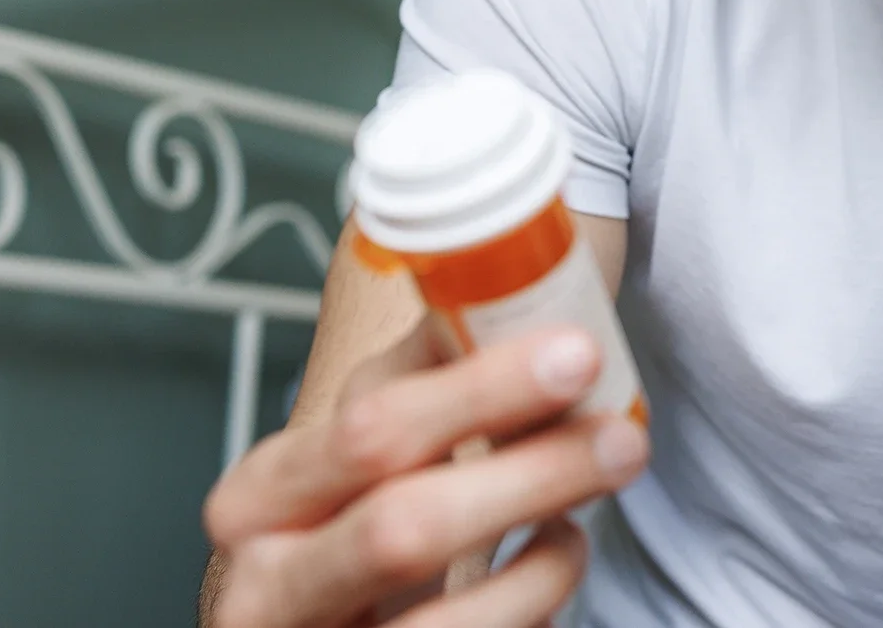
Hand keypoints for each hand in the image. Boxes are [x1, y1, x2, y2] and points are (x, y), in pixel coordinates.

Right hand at [202, 324, 648, 627]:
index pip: (371, 428)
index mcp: (261, 494)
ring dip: (547, 564)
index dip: (481, 390)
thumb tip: (521, 288)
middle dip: (532, 475)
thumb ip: (427, 378)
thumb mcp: (361, 453)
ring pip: (446, 620)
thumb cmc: (348, 530)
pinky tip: (549, 571)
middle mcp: (265, 584)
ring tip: (582, 523)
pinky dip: (532, 612)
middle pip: (405, 525)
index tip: (578, 352)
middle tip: (622, 440)